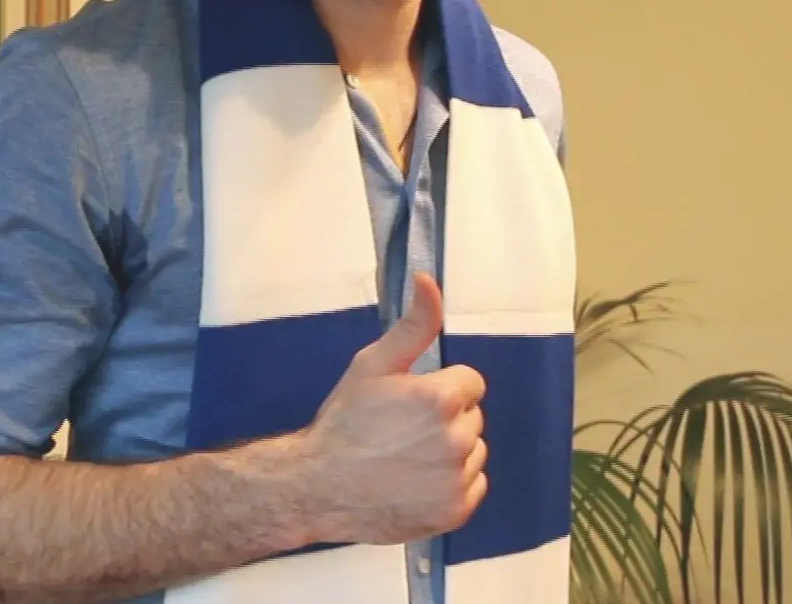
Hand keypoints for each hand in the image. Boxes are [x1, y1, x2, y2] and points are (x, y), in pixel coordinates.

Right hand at [295, 272, 487, 544]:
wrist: (317, 487)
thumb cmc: (344, 423)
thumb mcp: (373, 365)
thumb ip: (413, 325)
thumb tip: (429, 280)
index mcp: (441, 399)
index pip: (470, 382)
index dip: (439, 388)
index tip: (410, 402)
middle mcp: (457, 439)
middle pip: (472, 417)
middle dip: (446, 419)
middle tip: (403, 431)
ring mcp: (457, 479)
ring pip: (474, 451)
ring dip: (451, 452)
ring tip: (407, 458)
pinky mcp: (456, 511)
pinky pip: (473, 485)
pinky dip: (452, 485)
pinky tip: (417, 482)